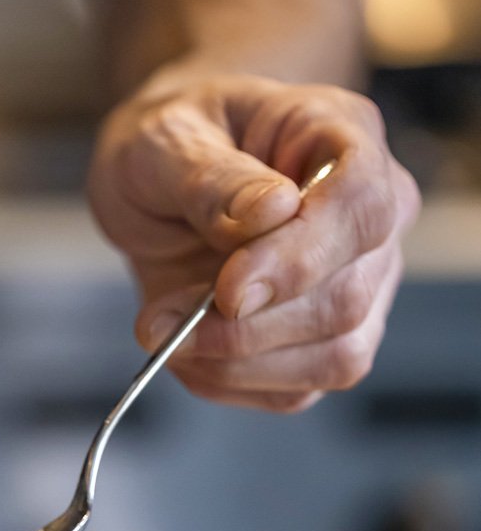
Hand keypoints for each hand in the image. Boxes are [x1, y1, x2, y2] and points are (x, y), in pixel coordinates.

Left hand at [88, 74, 419, 412]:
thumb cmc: (170, 147)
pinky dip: (229, 382)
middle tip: (158, 318)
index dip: (299, 260)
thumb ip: (213, 179)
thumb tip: (273, 212)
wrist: (157, 185)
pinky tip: (187, 351)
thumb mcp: (164, 143)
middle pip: (346, 299)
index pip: (363, 208)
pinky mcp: (328, 343)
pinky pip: (297, 391)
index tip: (226, 290)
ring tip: (162, 329)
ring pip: (334, 358)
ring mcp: (361, 285)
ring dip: (234, 363)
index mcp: (345, 139)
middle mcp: (372, 218)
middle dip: (244, 328)